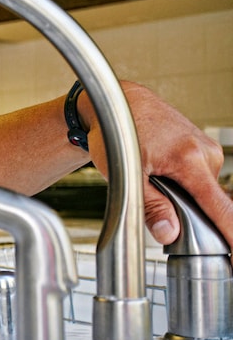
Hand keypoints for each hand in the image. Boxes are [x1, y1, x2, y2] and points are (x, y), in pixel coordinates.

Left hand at [85, 82, 232, 247]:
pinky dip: (185, 184)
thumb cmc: (117, 133)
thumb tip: (169, 234)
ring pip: (203, 191)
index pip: (222, 209)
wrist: (117, 105)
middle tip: (155, 196)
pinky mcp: (204, 148)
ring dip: (183, 196)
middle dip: (190, 213)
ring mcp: (208, 149)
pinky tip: (162, 173)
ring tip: (154, 178)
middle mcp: (206, 153)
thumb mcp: (125, 175)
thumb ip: (149, 206)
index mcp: (190, 160)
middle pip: (211, 203)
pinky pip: (200, 178)